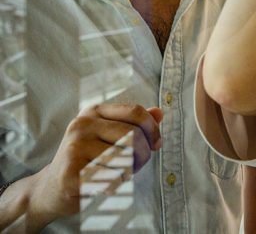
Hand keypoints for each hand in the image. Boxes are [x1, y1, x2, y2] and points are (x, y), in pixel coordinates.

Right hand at [28, 104, 162, 226]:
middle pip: (134, 136)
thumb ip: (134, 124)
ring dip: (130, 172)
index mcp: (94, 112)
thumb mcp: (109, 136)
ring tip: (118, 174)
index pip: (135, 112)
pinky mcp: (71, 171)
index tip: (155, 145)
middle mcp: (82, 124)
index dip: (153, 130)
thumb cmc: (89, 159)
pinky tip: (105, 185)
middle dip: (143, 155)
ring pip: (125, 158)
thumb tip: (159, 112)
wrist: (52, 187)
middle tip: (136, 166)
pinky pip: (112, 178)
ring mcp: (74, 146)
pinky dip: (116, 185)